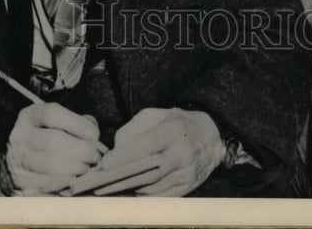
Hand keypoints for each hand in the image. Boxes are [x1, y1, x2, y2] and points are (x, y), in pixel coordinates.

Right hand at [0, 102, 105, 195]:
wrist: (11, 166)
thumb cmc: (43, 140)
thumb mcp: (54, 123)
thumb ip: (75, 122)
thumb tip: (92, 131)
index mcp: (30, 116)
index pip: (52, 114)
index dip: (76, 123)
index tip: (94, 134)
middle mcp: (20, 136)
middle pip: (53, 141)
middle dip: (81, 150)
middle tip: (95, 156)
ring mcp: (18, 161)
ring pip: (50, 165)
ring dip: (75, 168)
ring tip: (86, 168)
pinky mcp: (20, 183)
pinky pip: (47, 184)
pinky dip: (65, 183)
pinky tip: (75, 180)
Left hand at [94, 107, 223, 195]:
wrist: (210, 136)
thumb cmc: (177, 122)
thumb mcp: (155, 115)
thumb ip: (133, 130)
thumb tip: (115, 151)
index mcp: (175, 130)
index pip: (146, 146)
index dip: (123, 157)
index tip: (104, 165)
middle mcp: (183, 153)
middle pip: (148, 173)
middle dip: (122, 179)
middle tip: (100, 182)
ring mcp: (187, 174)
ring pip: (152, 188)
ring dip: (130, 189)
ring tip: (110, 187)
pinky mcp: (187, 188)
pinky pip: (160, 196)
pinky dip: (143, 194)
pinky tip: (130, 190)